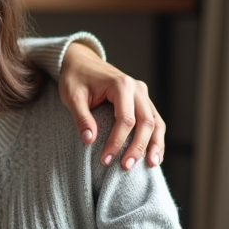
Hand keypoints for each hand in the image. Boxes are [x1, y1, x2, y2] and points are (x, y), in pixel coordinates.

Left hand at [59, 42, 165, 168]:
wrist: (81, 61)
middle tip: (126, 167)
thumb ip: (81, 118)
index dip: (117, 142)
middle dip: (138, 147)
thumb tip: (89, 141)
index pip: (125, 120)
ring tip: (150, 166)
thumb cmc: (75, 78)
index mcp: (121, 85)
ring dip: (155, 145)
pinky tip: (154, 156)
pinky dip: (156, 138)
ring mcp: (142, 94)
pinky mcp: (142, 100)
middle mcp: (137, 88)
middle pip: (146, 122)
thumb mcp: (72, 96)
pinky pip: (154, 120)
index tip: (105, 160)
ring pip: (156, 122)